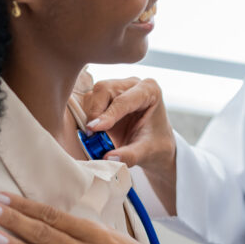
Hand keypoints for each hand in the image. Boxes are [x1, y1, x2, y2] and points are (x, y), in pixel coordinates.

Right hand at [81, 78, 176, 213]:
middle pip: (104, 90)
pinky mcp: (106, 98)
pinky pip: (89, 103)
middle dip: (95, 112)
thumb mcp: (146, 152)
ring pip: (94, 95)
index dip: (107, 115)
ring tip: (93, 136)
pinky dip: (87, 118)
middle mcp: (132, 85)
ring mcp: (117, 89)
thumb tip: (108, 158)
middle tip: (91, 134)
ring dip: (89, 115)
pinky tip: (92, 132)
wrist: (157, 146)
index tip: (94, 129)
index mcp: (149, 90)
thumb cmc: (157, 146)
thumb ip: (130, 155)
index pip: (123, 100)